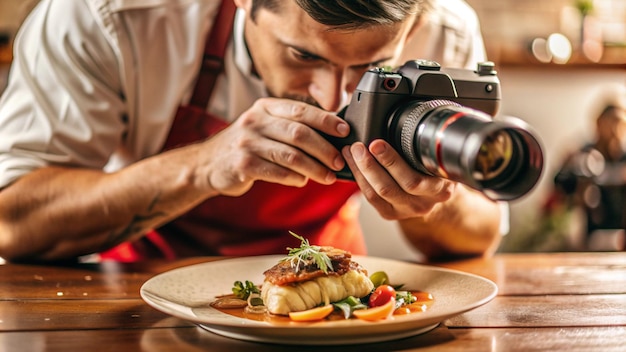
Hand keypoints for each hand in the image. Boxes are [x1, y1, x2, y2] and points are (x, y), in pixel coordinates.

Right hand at [196, 98, 349, 195]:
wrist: (208, 164)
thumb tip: (334, 136)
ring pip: (291, 155)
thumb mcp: (265, 126)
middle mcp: (255, 121)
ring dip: (315, 168)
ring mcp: (247, 143)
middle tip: (339, 161)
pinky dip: (295, 178)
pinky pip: (277, 172)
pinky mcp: (242, 165)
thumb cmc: (247, 145)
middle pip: (299, 133)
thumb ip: (292, 127)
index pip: (301, 110)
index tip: (345, 131)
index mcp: (265, 107)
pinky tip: (303, 181)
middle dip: (325, 149)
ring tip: (328, 176)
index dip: (326, 120)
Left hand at [342, 139, 455, 219]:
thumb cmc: (437, 168)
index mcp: (441, 188)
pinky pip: (371, 198)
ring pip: (378, 193)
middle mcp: (424, 204)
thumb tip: (414, 114)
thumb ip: (430, 145)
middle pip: (391, 187)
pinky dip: (359, 179)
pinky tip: (352, 164)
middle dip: (370, 164)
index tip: (376, 143)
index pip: (414, 179)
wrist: (437, 194)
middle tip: (357, 146)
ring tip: (351, 151)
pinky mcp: (391, 214)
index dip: (391, 161)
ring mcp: (406, 211)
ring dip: (361, 170)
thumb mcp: (442, 157)